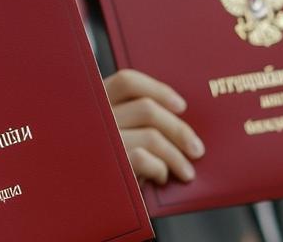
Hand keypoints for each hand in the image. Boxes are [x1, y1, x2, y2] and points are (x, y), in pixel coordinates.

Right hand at [104, 69, 203, 185]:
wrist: (86, 200)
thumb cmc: (105, 166)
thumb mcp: (114, 135)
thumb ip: (133, 121)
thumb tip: (176, 116)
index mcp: (95, 103)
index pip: (126, 81)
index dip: (157, 89)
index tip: (181, 106)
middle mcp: (95, 118)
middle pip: (147, 109)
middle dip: (179, 129)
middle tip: (197, 149)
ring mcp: (101, 140)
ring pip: (151, 136)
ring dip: (176, 156)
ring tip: (186, 171)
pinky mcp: (106, 164)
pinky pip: (144, 159)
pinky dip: (160, 169)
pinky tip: (161, 178)